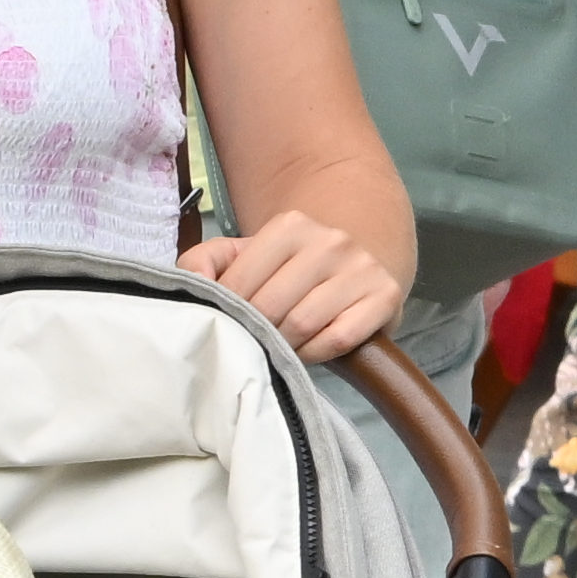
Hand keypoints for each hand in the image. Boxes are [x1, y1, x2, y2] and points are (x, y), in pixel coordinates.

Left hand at [189, 213, 402, 363]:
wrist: (359, 263)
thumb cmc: (291, 269)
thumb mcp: (245, 255)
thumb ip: (205, 262)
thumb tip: (191, 284)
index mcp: (291, 225)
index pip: (241, 283)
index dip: (228, 313)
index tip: (229, 325)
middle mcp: (331, 240)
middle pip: (271, 306)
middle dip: (256, 332)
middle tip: (252, 343)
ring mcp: (362, 267)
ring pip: (303, 323)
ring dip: (284, 345)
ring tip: (277, 347)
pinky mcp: (386, 296)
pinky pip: (338, 338)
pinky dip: (314, 352)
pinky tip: (307, 349)